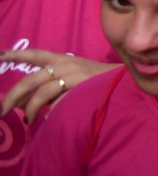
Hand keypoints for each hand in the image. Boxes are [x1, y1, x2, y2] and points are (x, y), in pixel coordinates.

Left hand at [0, 51, 115, 124]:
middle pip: (31, 80)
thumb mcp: (72, 80)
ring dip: (31, 110)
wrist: (127, 83)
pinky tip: (51, 119)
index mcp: (63, 60)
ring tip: (28, 120)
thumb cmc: (99, 83)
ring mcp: (74, 76)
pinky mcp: (82, 88)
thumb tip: (20, 104)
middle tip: (3, 110)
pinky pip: (59, 105)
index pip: (35, 55)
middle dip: (13, 96)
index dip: (16, 54)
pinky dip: (52, 114)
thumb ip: (48, 89)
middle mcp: (66, 65)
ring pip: (42, 94)